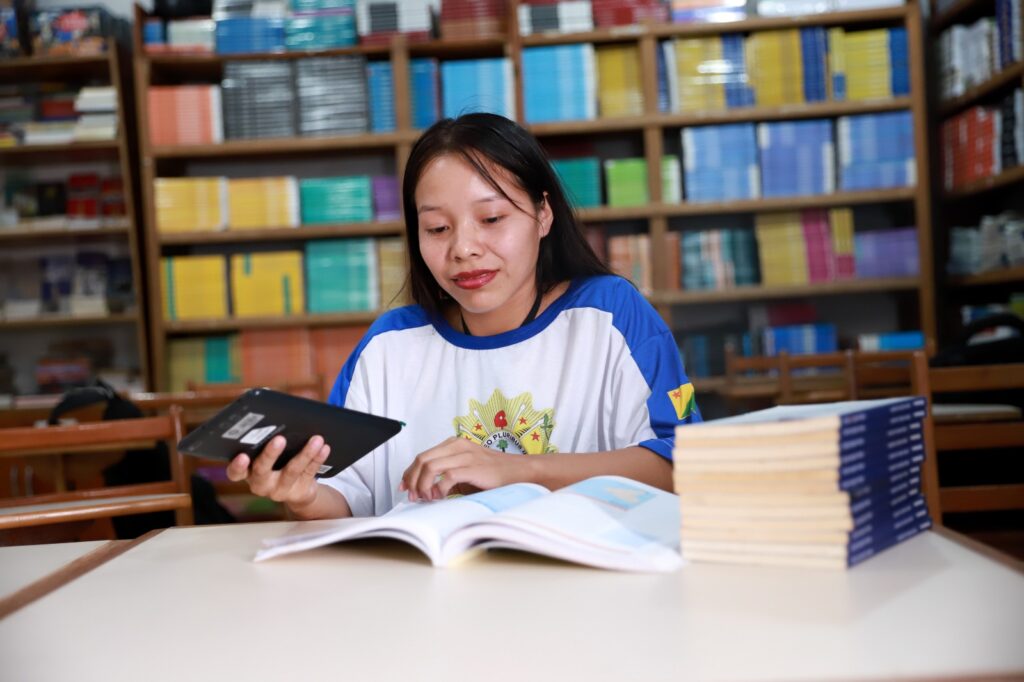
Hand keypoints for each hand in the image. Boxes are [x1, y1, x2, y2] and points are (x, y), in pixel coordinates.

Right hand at [226, 435, 330, 507]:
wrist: (296, 489)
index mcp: (247, 472)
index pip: (235, 472)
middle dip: (270, 454)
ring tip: (316, 439)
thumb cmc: (276, 461)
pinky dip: (317, 459)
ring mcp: (280, 490)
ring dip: (305, 453)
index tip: (242, 456)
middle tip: (280, 439)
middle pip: (262, 470)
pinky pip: (309, 473)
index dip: (237, 466)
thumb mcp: (267, 452)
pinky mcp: (299, 492)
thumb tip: (279, 414)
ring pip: (292, 471)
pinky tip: (324, 448)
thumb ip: (266, 437)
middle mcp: (261, 484)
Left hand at [399, 437, 529, 501]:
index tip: (404, 486)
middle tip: (412, 495)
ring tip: (426, 497)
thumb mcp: (465, 472)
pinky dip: (438, 488)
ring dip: (422, 485)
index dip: (409, 472)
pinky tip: (441, 496)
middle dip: (411, 479)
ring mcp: (465, 455)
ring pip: (429, 466)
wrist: (519, 473)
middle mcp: (457, 446)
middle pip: (421, 459)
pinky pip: (446, 476)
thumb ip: (445, 476)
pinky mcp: (472, 467)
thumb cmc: (493, 474)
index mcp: (454, 444)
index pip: (422, 456)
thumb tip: (425, 490)